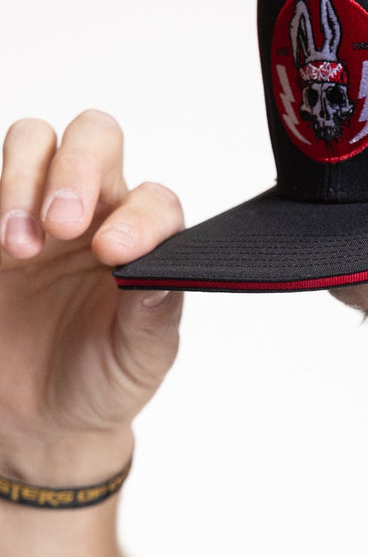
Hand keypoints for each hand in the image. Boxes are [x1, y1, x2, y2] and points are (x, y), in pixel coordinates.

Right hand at [0, 110, 185, 469]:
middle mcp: (93, 212)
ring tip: (18, 247)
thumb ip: (154, 313)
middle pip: (93, 138)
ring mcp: (34, 213)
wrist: (42, 417)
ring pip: (33, 143)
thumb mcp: (141, 358)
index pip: (153, 200)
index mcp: (142, 238)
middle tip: (62, 225)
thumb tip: (159, 273)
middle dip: (76, 167)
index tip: (113, 255)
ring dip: (22, 180)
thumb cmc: (103, 379)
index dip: (138, 218)